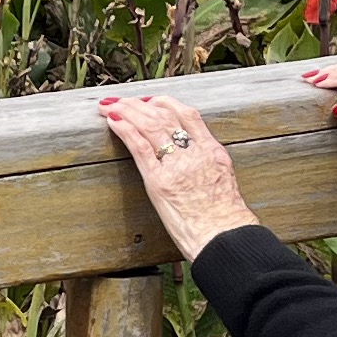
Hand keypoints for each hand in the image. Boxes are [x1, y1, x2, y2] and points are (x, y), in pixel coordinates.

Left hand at [95, 92, 260, 257]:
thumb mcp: (225, 182)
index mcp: (213, 151)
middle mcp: (194, 153)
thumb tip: (196, 165)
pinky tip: (113, 121)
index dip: (167, 103)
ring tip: (111, 105)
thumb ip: (209, 166)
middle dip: (139, 104)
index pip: (189, 115)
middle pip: (164, 117)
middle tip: (123, 99)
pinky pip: (139, 147)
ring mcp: (176, 166)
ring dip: (126, 111)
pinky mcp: (159, 182)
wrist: (225, 237)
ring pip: (150, 126)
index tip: (153, 100)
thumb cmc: (225, 219)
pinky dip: (125, 130)